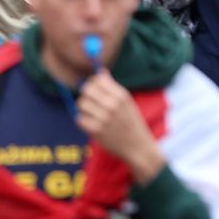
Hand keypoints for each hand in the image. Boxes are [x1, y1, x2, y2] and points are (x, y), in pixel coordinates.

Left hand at [76, 69, 164, 183]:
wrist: (138, 147)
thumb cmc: (132, 122)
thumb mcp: (127, 102)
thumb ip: (112, 86)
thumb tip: (101, 71)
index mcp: (121, 96)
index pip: (97, 80)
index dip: (93, 83)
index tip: (95, 89)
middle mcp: (112, 105)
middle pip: (86, 90)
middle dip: (86, 94)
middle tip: (91, 102)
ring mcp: (104, 118)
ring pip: (81, 104)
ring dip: (84, 108)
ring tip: (92, 114)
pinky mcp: (97, 131)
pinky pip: (79, 119)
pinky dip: (83, 121)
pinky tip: (91, 123)